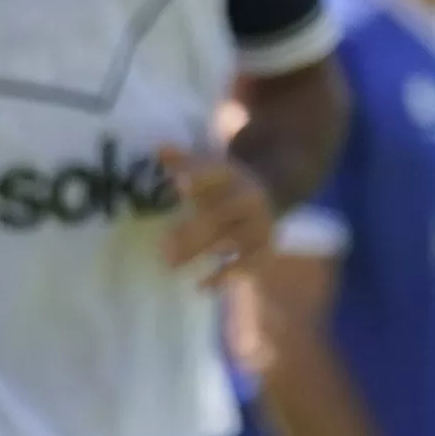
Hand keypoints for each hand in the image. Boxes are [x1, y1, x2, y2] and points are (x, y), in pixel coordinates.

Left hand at [150, 130, 281, 279]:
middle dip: (190, 231)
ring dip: (201, 253)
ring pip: (229, 241)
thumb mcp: (211, 168)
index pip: (217, 175)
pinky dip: (225, 277)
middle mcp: (249, 200)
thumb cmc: (228, 184)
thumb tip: (158, 148)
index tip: (178, 185)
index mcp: (235, 176)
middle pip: (219, 216)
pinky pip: (247, 265)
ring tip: (171, 265)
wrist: (276, 192)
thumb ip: (184, 161)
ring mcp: (259, 226)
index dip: (200, 179)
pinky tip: (201, 287)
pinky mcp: (265, 248)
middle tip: (162, 247)